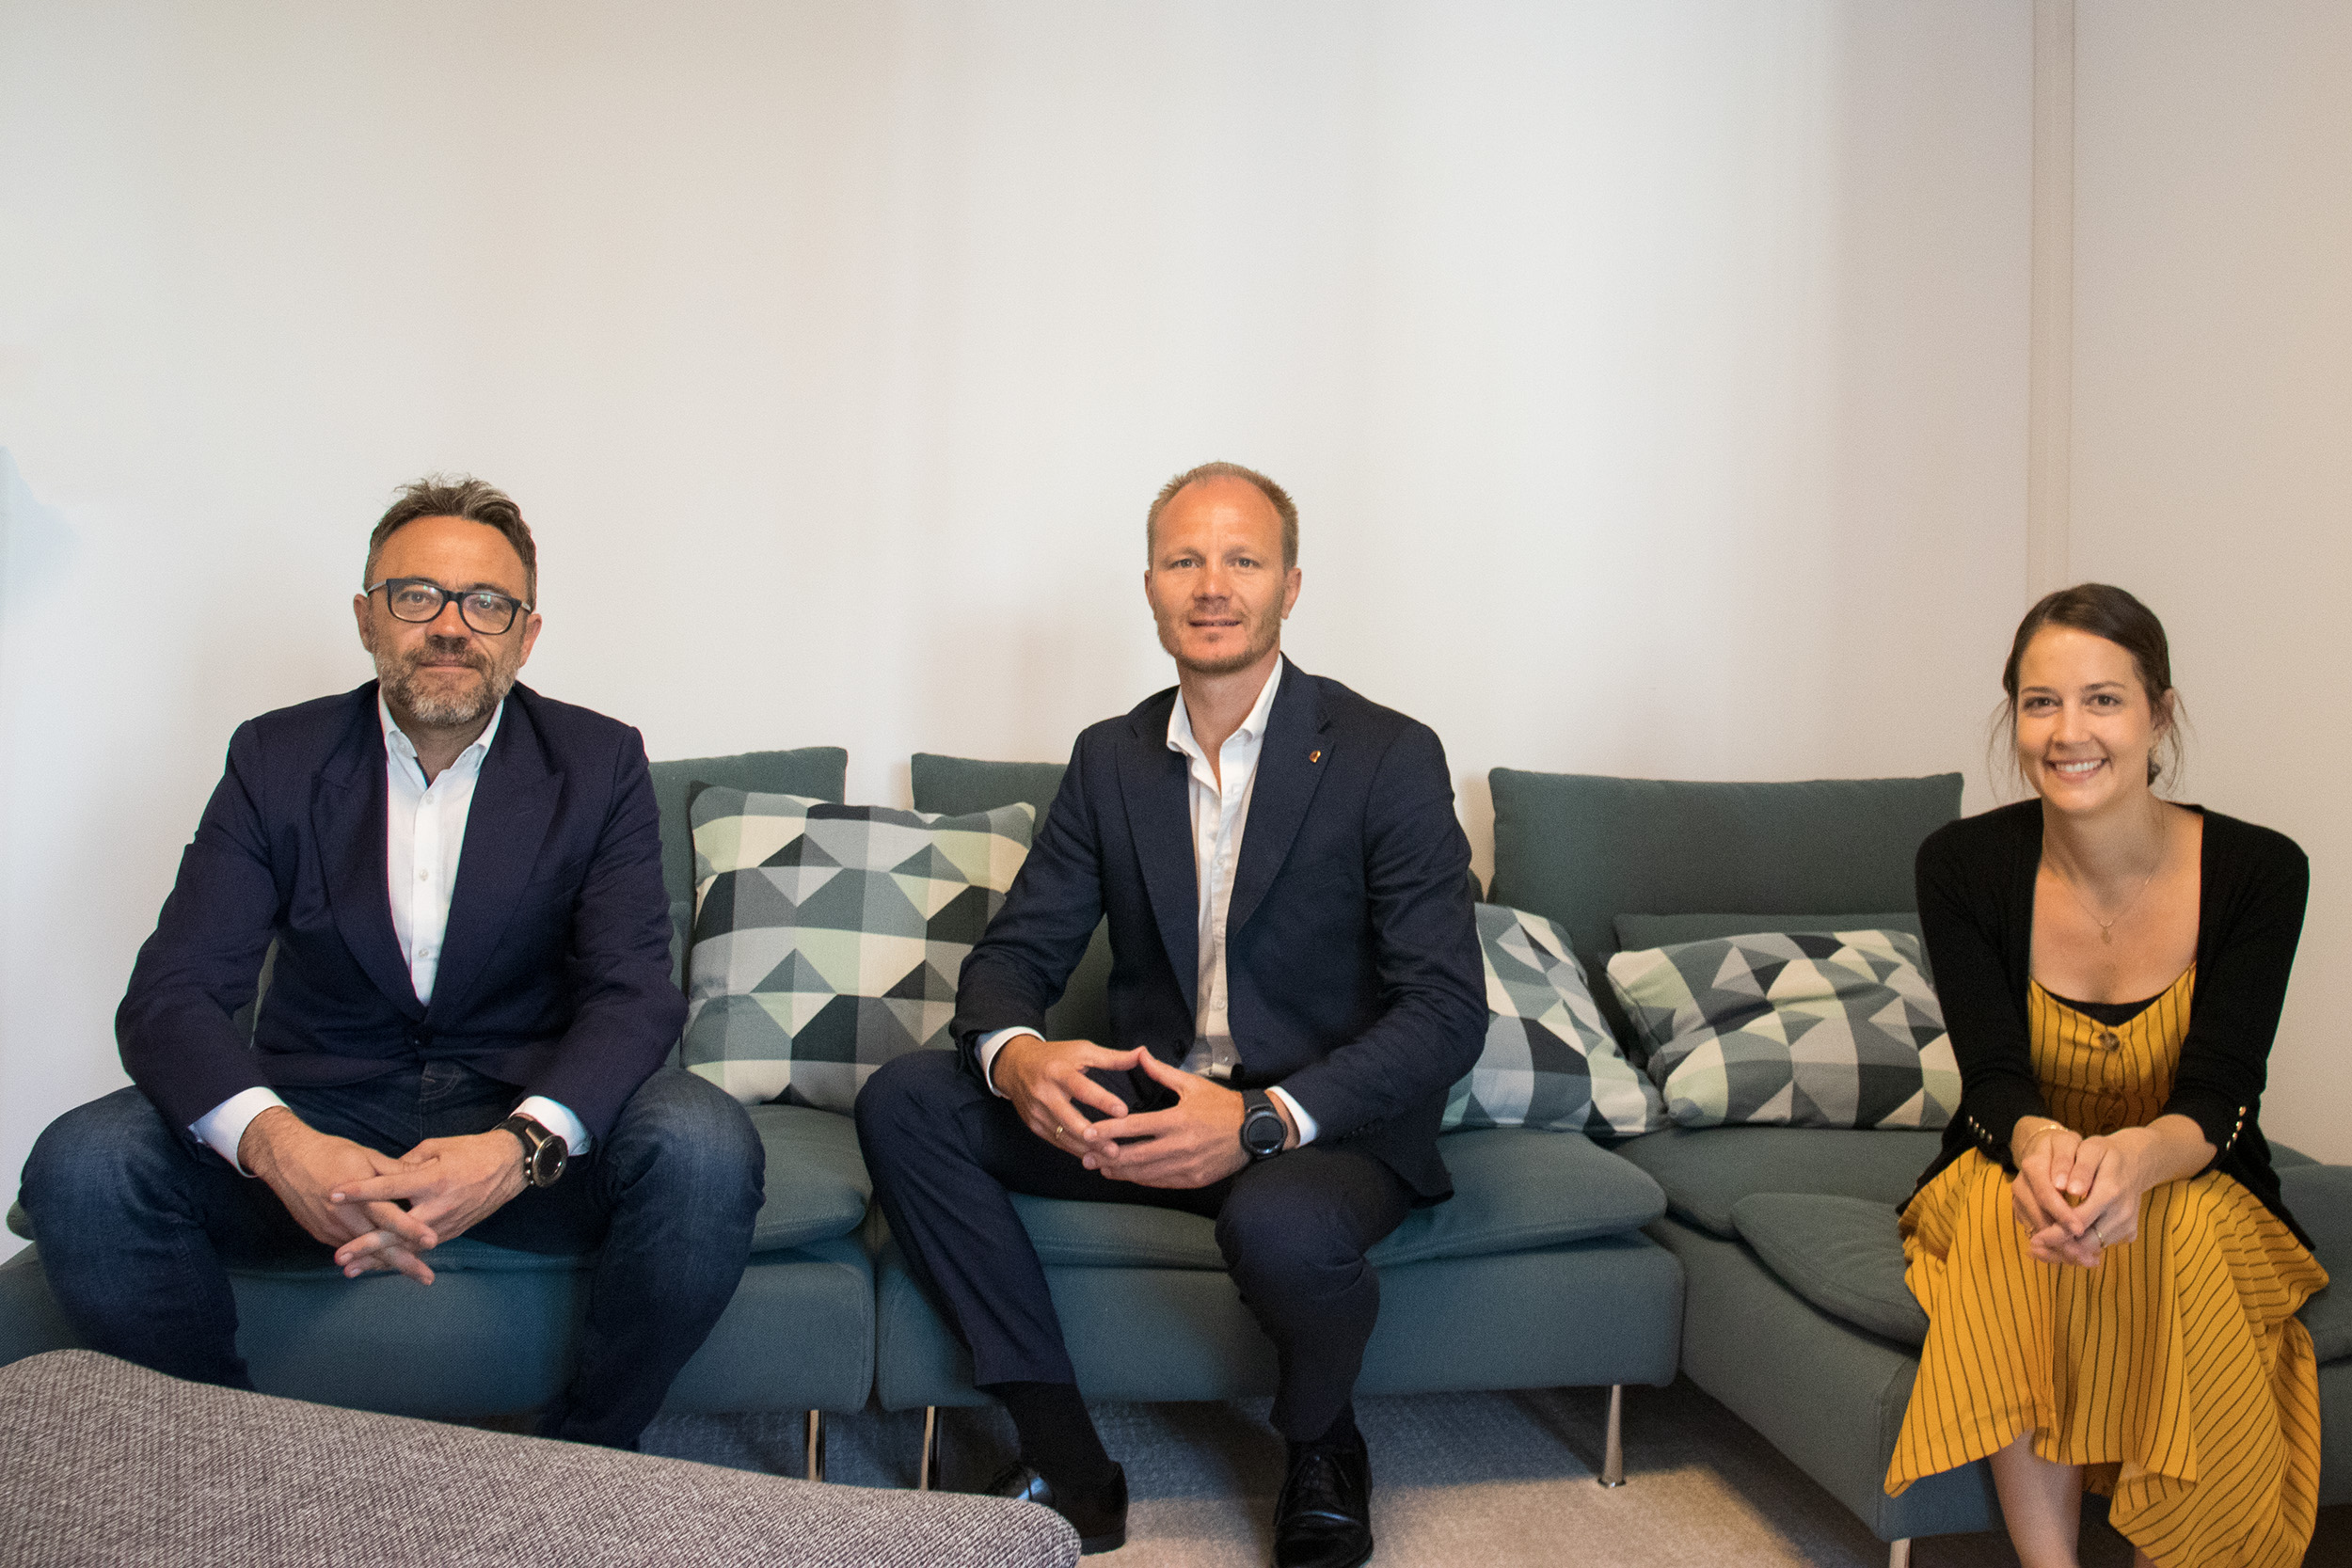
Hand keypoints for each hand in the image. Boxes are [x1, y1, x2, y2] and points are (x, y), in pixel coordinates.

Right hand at [239, 1108, 439, 1282]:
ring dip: (387, 1263)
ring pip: (364, 1251)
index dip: (411, 1230)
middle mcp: (344, 1217)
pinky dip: (368, 1256)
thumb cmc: (331, 1153)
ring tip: (415, 1272)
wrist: (287, 1160)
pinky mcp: (322, 1233)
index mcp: (358, 1196)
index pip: (389, 1217)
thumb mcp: (366, 1156)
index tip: (433, 1241)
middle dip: (405, 1262)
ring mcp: (331, 1228)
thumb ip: (395, 1170)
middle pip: (378, 1244)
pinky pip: (349, 1248)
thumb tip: (425, 1172)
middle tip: (427, 1278)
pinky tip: (386, 1262)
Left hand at [326, 1130, 531, 1275]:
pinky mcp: (453, 1232)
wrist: (510, 1166)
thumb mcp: (437, 1147)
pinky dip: (398, 1257)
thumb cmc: (471, 1151)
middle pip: (396, 1230)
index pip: (390, 1187)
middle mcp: (439, 1206)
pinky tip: (377, 1266)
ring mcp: (446, 1223)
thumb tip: (381, 1176)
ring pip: (407, 1247)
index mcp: (433, 1179)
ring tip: (350, 1269)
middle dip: (366, 1244)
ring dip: (378, 1259)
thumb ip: (406, 1164)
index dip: (361, 1190)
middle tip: (339, 1255)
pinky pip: (420, 1249)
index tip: (334, 1194)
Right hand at [994, 1035, 1140, 1158]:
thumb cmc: (1053, 1057)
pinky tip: (1093, 1157)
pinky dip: (1075, 1150)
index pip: (1082, 1088)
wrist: (1015, 1066)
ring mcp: (1037, 1112)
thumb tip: (1142, 1054)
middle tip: (1115, 1149)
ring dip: (1087, 1149)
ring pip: (1063, 1135)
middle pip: (1069, 1119)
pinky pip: (1057, 1141)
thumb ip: (1112, 1057)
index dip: (1102, 1100)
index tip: (1122, 1112)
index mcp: (1059, 1072)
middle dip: (1092, 1136)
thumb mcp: (1081, 1051)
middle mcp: (1045, 1093)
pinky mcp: (1035, 1125)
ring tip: (1109, 1157)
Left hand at [1079, 1052, 1263, 1189]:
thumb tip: (1140, 1054)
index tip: (1089, 1133)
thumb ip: (1161, 1072)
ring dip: (1121, 1172)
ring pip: (1146, 1173)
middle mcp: (1181, 1145)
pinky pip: (1161, 1182)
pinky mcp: (1193, 1179)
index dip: (1109, 1131)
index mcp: (1178, 1119)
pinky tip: (1129, 1175)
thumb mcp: (1192, 1084)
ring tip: (1102, 1168)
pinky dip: (1142, 1179)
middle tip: (1086, 1157)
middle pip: (1135, 1156)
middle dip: (1107, 1157)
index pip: (1135, 1127)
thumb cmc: (1223, 1106)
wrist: (1254, 1131)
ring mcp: (1187, 1165)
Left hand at [2013, 1120, 2146, 1266]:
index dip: (2055, 1232)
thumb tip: (2070, 1190)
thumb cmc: (2105, 1154)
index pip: (2079, 1220)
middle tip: (2035, 1248)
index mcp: (2111, 1191)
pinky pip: (2103, 1245)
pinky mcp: (2130, 1232)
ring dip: (2069, 1251)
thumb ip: (2081, 1169)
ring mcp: (2128, 1224)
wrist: (2136, 1162)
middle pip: (2087, 1242)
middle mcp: (2122, 1212)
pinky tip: (2061, 1244)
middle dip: (2059, 1247)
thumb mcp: (2091, 1150)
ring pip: (2094, 1248)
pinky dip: (2082, 1249)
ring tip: (2043, 1249)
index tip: (2035, 1239)